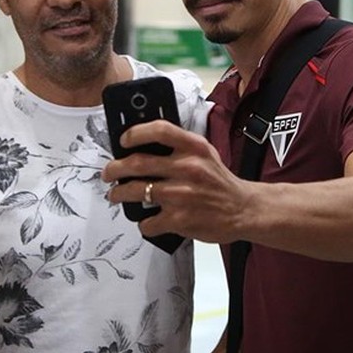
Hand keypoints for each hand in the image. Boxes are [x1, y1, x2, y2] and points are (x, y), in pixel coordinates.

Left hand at [102, 120, 251, 243]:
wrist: (244, 209)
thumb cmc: (219, 181)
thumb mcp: (204, 153)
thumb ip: (178, 147)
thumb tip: (142, 145)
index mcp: (193, 147)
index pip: (159, 130)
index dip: (135, 133)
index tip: (124, 140)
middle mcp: (187, 168)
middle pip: (137, 163)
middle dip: (115, 168)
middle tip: (108, 173)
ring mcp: (182, 195)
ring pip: (136, 192)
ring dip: (119, 194)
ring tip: (116, 195)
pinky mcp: (180, 219)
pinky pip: (148, 221)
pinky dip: (144, 223)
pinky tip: (147, 220)